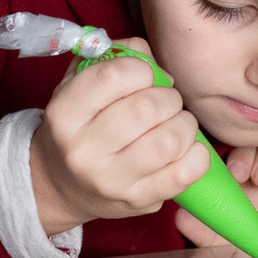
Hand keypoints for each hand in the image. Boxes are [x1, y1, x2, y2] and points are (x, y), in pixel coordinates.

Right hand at [30, 40, 211, 232]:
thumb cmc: (79, 124)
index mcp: (64, 113)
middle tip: (165, 102)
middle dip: (169, 97)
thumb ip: (115, 56)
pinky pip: (184, 174)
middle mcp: (82, 150)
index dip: (143, 69)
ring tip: (175, 123)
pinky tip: (187, 147)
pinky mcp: (137, 201)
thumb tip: (154, 62)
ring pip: (170, 141)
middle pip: (148, 108)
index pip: (116, 75)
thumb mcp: (78, 82)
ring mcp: (110, 180)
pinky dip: (197, 154)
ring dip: (184, 124)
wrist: (60, 185)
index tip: (145, 76)